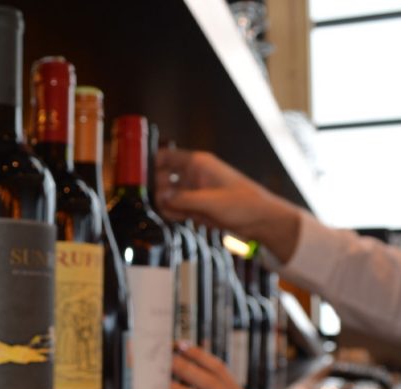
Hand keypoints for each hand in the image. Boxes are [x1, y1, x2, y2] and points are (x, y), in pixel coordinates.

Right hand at [154, 148, 302, 262]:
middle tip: (162, 203)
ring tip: (177, 213)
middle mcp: (193, 174)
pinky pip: (176, 207)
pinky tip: (183, 218)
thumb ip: (182, 199)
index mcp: (197, 163)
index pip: (165, 156)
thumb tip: (160, 197)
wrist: (261, 220)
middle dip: (158, 190)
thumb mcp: (210, 202)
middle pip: (162, 177)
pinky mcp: (196, 204)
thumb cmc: (243, 204)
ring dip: (167, 205)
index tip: (139, 179)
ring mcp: (194, 189)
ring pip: (167, 194)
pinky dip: (174, 213)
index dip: (151, 165)